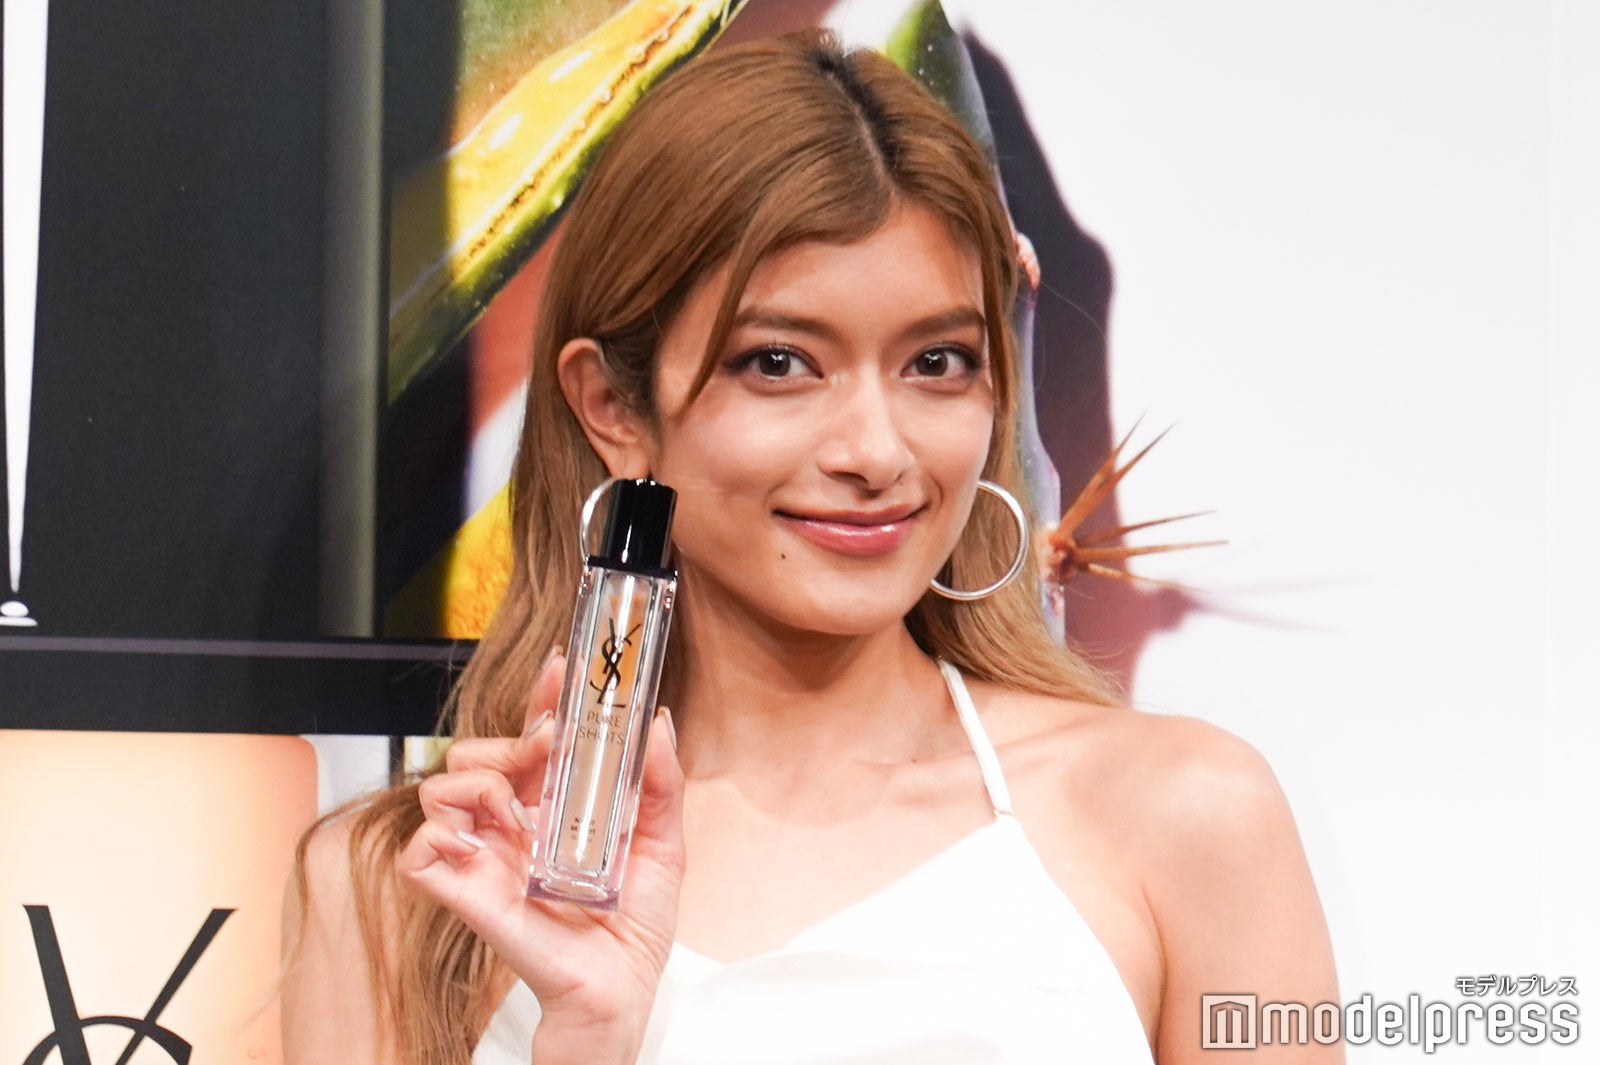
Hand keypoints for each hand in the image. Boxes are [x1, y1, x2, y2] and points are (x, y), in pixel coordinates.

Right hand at [398, 650, 686, 1040]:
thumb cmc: (635, 924)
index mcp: (555, 805)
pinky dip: (440, 835)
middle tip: (550, 744)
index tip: (564, 665)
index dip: (541, 698)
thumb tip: (658, 724)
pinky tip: (482, 844)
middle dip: (512, 737)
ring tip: (520, 811)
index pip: (533, 736)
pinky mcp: (464, 891)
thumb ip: (659, 783)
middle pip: (480, 750)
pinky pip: (419, 849)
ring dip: (480, 781)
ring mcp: (484, 854)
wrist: (622, 988)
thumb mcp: (663, 843)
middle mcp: (514, 823)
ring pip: (442, 787)